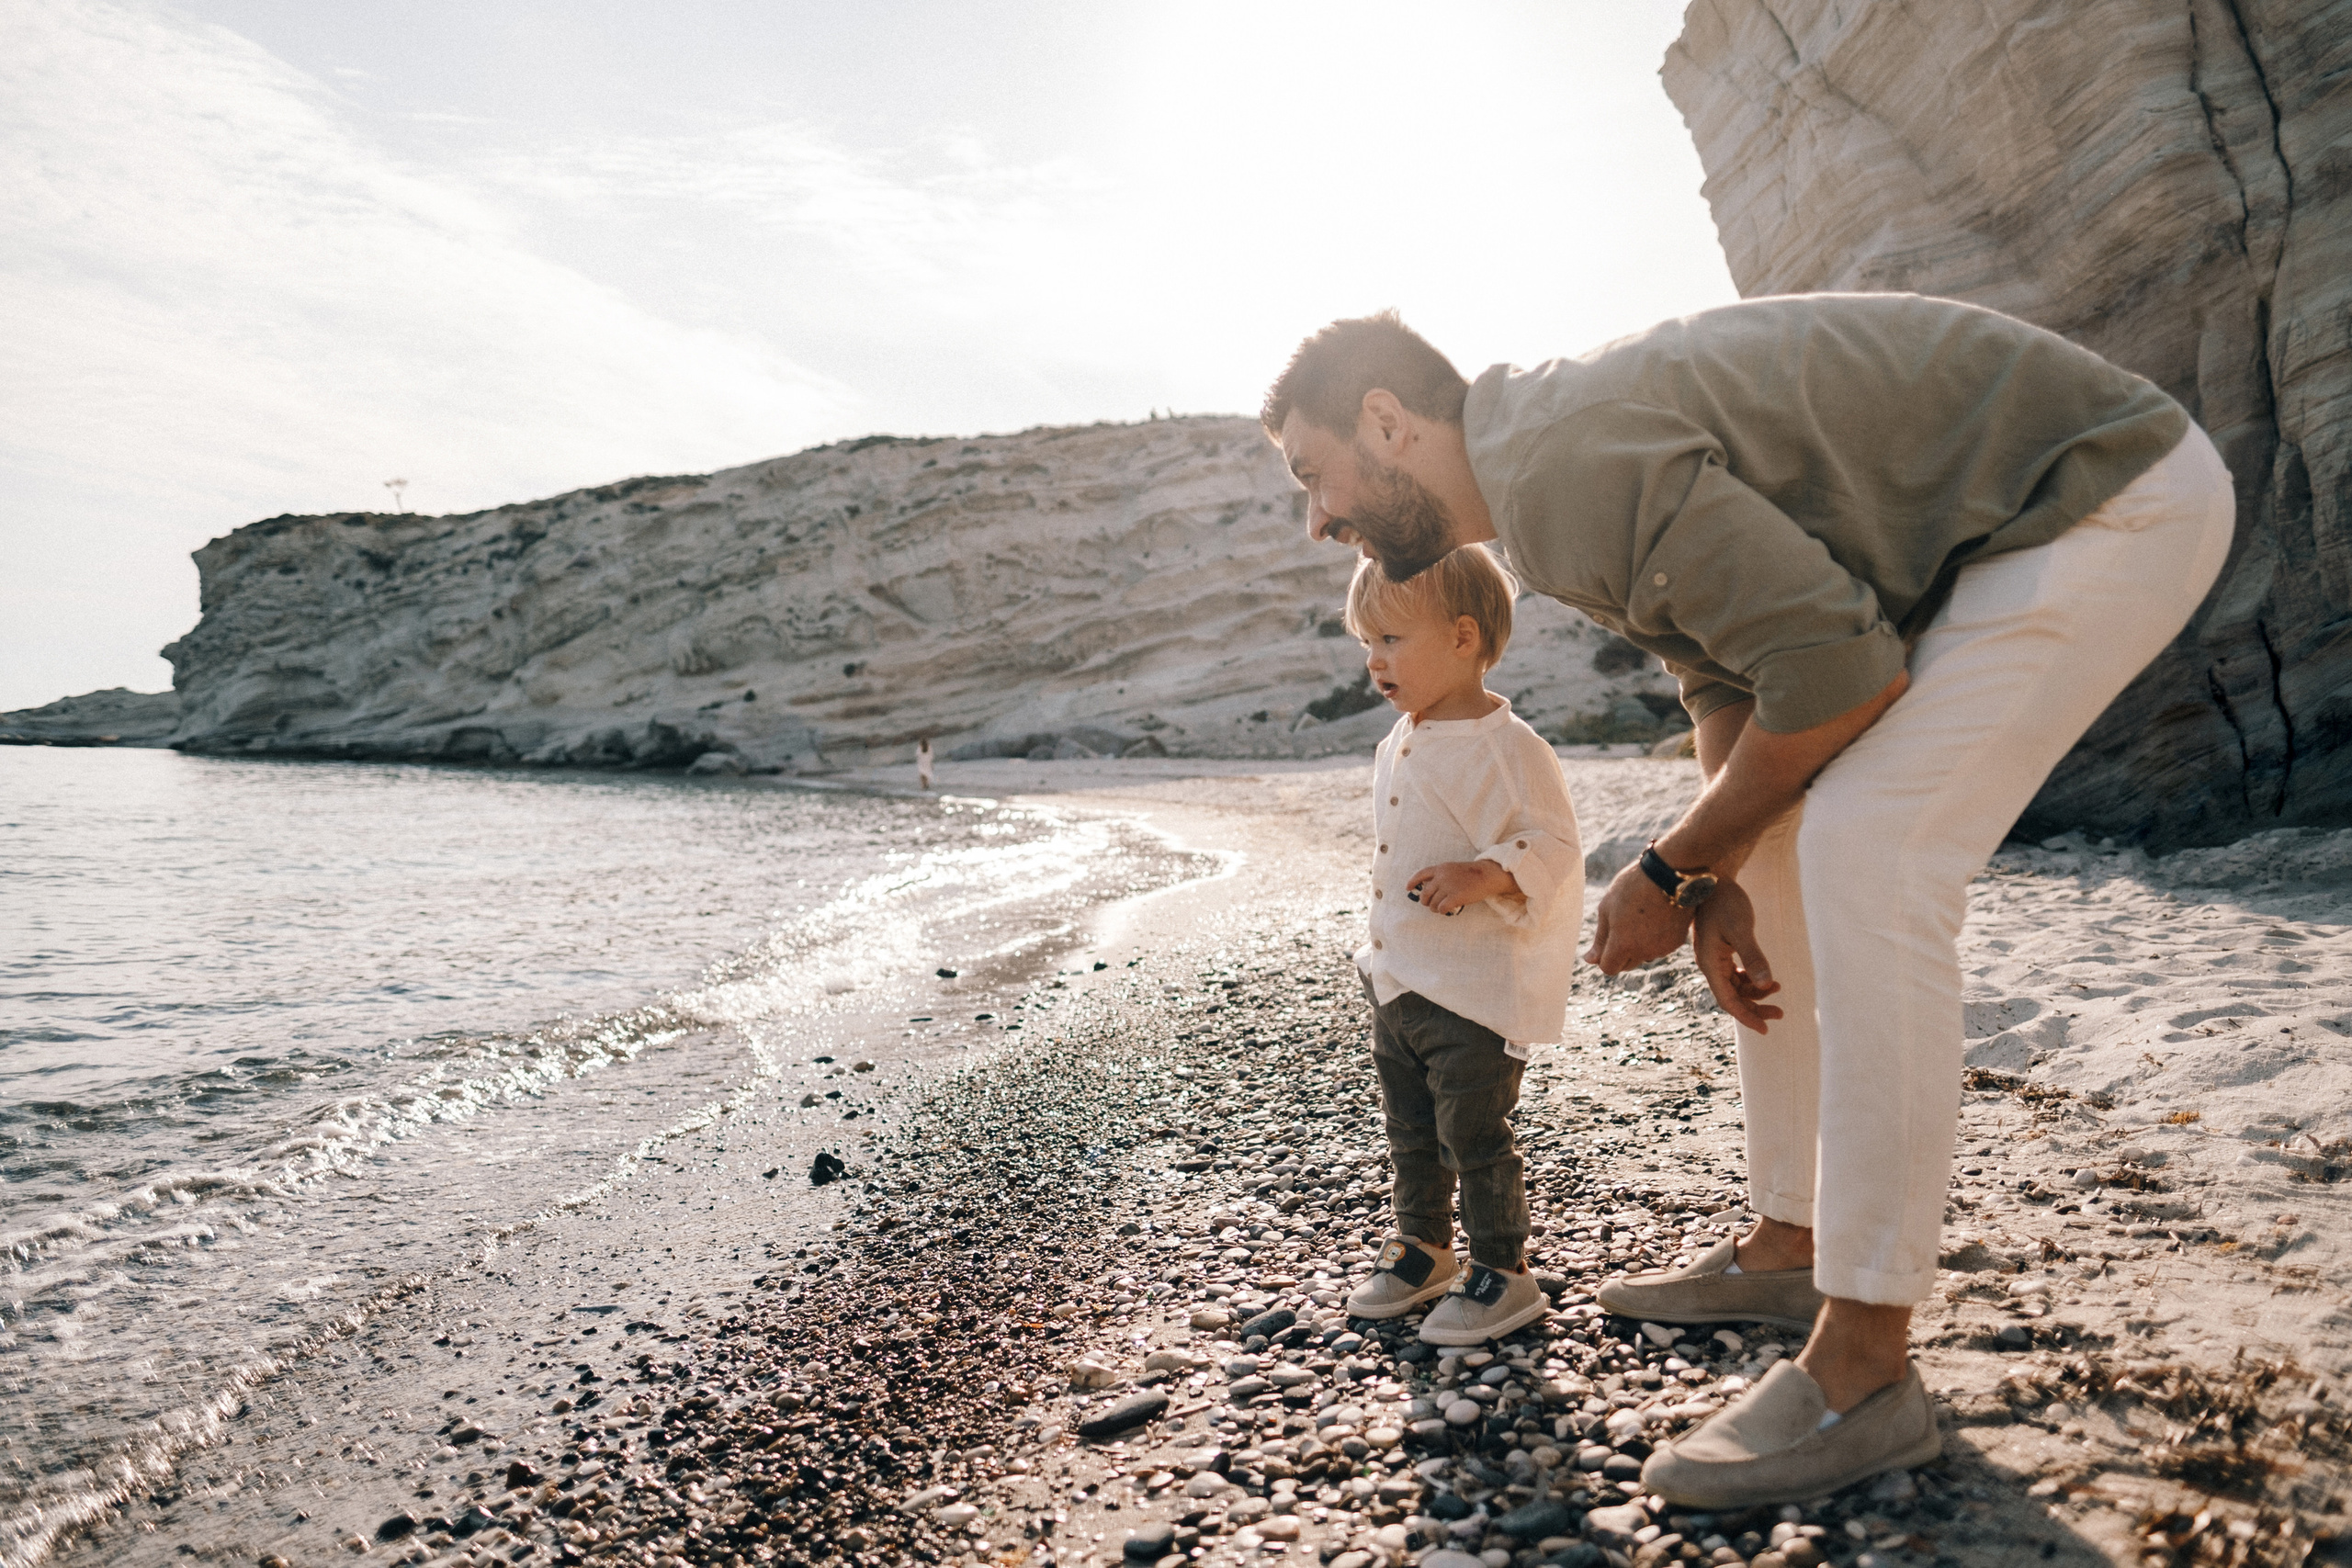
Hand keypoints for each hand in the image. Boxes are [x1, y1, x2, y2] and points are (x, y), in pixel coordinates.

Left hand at [1406, 860, 1515, 914]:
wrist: (1487, 875)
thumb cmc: (1471, 873)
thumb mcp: (1453, 868)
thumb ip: (1441, 876)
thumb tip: (1429, 889)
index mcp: (1440, 869)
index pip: (1421, 874)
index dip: (1412, 882)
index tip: (1408, 888)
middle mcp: (1442, 877)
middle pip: (1425, 893)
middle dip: (1425, 901)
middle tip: (1429, 905)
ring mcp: (1448, 887)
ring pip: (1432, 903)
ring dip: (1434, 908)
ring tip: (1439, 909)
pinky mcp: (1455, 897)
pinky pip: (1441, 908)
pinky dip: (1442, 911)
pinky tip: (1446, 910)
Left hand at [1586, 860, 1692, 970]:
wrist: (1670, 872)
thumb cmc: (1633, 886)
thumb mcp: (1608, 908)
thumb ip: (1601, 937)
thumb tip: (1590, 960)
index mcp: (1623, 945)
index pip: (1608, 968)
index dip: (1604, 957)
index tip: (1607, 940)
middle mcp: (1644, 952)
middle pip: (1626, 965)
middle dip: (1621, 952)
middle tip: (1622, 925)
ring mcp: (1663, 948)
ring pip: (1644, 956)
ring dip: (1639, 946)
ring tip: (1640, 916)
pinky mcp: (1677, 941)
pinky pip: (1660, 948)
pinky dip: (1655, 939)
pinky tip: (1656, 917)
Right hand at [1690, 880, 1783, 1031]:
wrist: (1710, 879)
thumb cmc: (1725, 902)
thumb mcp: (1741, 929)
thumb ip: (1753, 957)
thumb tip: (1766, 985)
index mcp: (1710, 964)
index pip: (1728, 1001)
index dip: (1746, 1017)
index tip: (1765, 1030)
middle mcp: (1710, 964)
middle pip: (1732, 997)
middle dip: (1754, 1007)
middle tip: (1780, 1014)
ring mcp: (1714, 957)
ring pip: (1735, 986)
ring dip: (1755, 993)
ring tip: (1778, 990)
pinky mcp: (1720, 949)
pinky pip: (1735, 974)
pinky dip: (1751, 979)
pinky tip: (1767, 977)